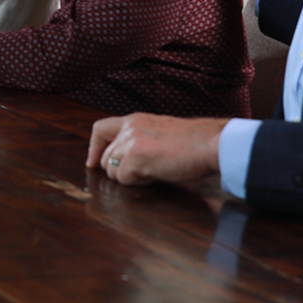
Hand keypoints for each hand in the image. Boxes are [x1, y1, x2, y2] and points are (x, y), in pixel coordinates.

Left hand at [85, 113, 227, 184]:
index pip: (100, 128)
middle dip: (118, 170)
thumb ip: (141, 139)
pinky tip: (156, 175)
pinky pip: (124, 179)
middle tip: (142, 173)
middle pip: (104, 157)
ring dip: (129, 176)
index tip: (92, 162)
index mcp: (135, 120)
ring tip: (153, 171)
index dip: (93, 148)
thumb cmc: (194, 142)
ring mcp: (131, 142)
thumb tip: (126, 160)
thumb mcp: (160, 133)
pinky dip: (139, 182)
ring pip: (111, 169)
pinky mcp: (136, 157)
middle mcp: (129, 127)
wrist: (210, 143)